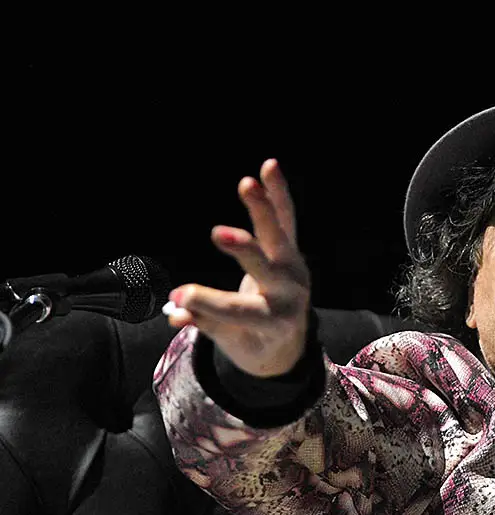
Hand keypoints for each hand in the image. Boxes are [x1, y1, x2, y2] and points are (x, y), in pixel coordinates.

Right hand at [166, 159, 310, 377]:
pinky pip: (286, 219)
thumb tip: (176, 312)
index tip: (179, 297)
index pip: (239, 310)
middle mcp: (289, 293)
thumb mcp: (232, 343)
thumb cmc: (252, 342)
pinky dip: (277, 194)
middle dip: (243, 250)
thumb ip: (207, 325)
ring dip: (262, 209)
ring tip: (247, 183)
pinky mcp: (292, 251)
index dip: (207, 303)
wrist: (289, 342)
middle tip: (219, 233)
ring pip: (278, 236)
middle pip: (266, 268)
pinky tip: (269, 166)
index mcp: (275, 322)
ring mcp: (294, 268)